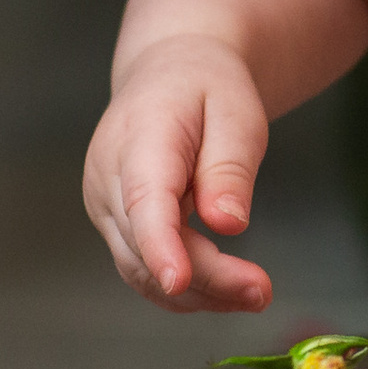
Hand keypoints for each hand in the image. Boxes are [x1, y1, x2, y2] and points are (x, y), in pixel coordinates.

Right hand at [83, 34, 273, 312]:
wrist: (171, 73)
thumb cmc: (207, 88)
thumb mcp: (237, 111)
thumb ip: (231, 167)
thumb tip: (229, 224)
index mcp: (139, 139)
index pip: (144, 202)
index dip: (160, 246)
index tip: (181, 281)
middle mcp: (108, 178)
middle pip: (147, 247)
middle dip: (205, 280)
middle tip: (262, 293)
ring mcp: (105, 205)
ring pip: (142, 269)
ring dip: (198, 293)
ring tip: (255, 295)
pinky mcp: (116, 224)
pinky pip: (144, 267)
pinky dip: (185, 289)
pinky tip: (228, 291)